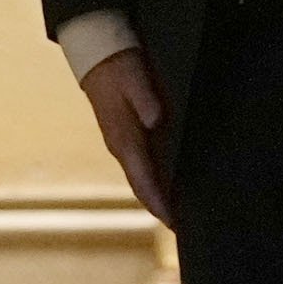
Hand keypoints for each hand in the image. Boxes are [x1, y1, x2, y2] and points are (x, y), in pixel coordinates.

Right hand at [77, 47, 172, 226]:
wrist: (97, 55)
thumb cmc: (119, 66)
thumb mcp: (134, 76)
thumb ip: (146, 98)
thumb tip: (155, 120)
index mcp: (124, 139)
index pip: (142, 180)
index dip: (158, 203)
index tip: (174, 222)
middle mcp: (122, 148)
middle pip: (143, 187)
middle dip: (161, 208)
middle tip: (185, 228)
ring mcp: (122, 144)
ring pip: (143, 179)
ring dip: (159, 197)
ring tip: (182, 213)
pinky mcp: (126, 137)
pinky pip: (143, 167)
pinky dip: (156, 181)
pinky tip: (172, 185)